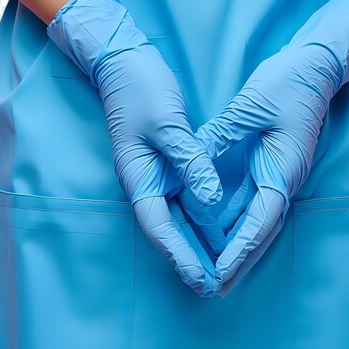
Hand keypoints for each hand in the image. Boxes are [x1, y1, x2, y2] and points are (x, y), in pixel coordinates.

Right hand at [47, 0, 222, 296]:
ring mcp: (157, 174)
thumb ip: (190, 162)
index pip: (160, 227)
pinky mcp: (169, 163)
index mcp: (139, 177)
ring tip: (221, 266)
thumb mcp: (168, 125)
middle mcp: (147, 182)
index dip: (180, 255)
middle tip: (215, 286)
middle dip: (190, 258)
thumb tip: (211, 199)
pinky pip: (187, 196)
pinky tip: (220, 226)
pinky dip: (202, 215)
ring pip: (179, 216)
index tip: (200, 279)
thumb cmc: (142, 90)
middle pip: (170, 229)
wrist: (127, 62)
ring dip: (198, 241)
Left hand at [196, 0, 348, 296]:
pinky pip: (251, 201)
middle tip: (214, 288)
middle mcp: (282, 178)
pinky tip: (218, 235)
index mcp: (282, 168)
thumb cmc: (287, 82)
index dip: (241, 249)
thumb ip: (224, 137)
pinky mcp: (270, 166)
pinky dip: (236, 222)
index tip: (221, 273)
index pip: (261, 219)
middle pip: (260, 230)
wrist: (314, 67)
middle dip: (239, 261)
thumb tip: (198, 165)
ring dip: (237, 247)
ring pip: (256, 220)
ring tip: (215, 274)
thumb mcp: (250, 106)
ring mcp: (277, 174)